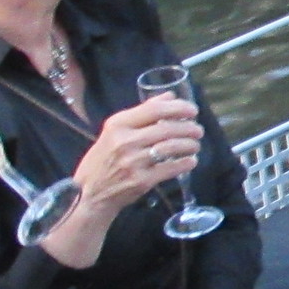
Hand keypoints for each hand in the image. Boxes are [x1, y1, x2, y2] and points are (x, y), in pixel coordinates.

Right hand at [72, 94, 204, 217]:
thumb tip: (169, 96)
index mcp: (118, 124)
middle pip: (166, 128)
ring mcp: (133, 162)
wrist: (90, 193)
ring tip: (195, 145)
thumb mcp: (114, 131)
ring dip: (189, 145)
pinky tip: (191, 161)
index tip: (193, 110)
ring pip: (171, 148)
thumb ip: (142, 112)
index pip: (154, 109)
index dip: (178, 108)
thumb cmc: (103, 158)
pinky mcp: (141, 181)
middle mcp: (125, 141)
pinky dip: (185, 163)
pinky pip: (170, 168)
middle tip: (198, 130)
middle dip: (189, 128)